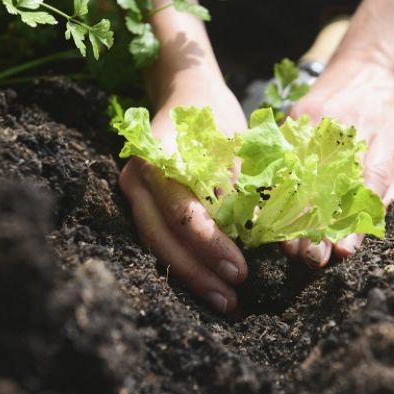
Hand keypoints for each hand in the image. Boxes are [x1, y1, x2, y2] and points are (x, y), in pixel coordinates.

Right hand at [118, 67, 247, 313]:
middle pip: (162, 238)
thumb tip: (260, 237)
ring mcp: (134, 193)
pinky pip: (157, 240)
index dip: (212, 246)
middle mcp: (137, 180)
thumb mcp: (236, 146)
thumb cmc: (216, 117)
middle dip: (198, 273)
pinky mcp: (141, 204)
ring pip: (155, 245)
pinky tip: (207, 284)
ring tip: (223, 302)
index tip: (242, 271)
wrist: (185, 91)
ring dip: (189, 276)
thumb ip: (241, 188)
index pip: (183, 214)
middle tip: (231, 300)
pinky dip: (182, 263)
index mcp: (159, 160)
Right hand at [284, 57, 393, 266]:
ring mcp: (319, 121)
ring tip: (287, 243)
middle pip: (329, 185)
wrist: (372, 64)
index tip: (342, 251)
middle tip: (310, 258)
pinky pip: (283, 152)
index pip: (367, 186)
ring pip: (301, 172)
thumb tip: (380, 216)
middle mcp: (349, 131)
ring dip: (292, 211)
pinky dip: (274, 181)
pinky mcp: (298, 113)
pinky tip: (267, 208)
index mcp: (380, 142)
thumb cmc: (391, 116)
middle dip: (317, 225)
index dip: (354, 221)